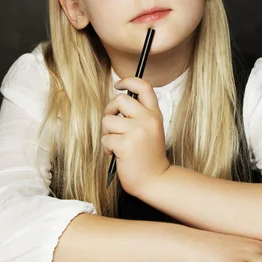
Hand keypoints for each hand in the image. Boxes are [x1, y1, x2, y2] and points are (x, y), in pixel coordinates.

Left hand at [101, 77, 169, 196]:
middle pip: (119, 100)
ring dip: (107, 133)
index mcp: (155, 114)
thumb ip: (140, 115)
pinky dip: (107, 148)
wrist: (156, 180)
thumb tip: (118, 102)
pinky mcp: (126, 145)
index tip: (118, 84)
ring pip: (108, 120)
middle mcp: (147, 120)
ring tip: (116, 144)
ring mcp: (137, 132)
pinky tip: (116, 155)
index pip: (144, 87)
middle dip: (110, 110)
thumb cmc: (149, 156)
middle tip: (112, 123)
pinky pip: (105, 139)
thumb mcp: (152, 130)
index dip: (128, 81)